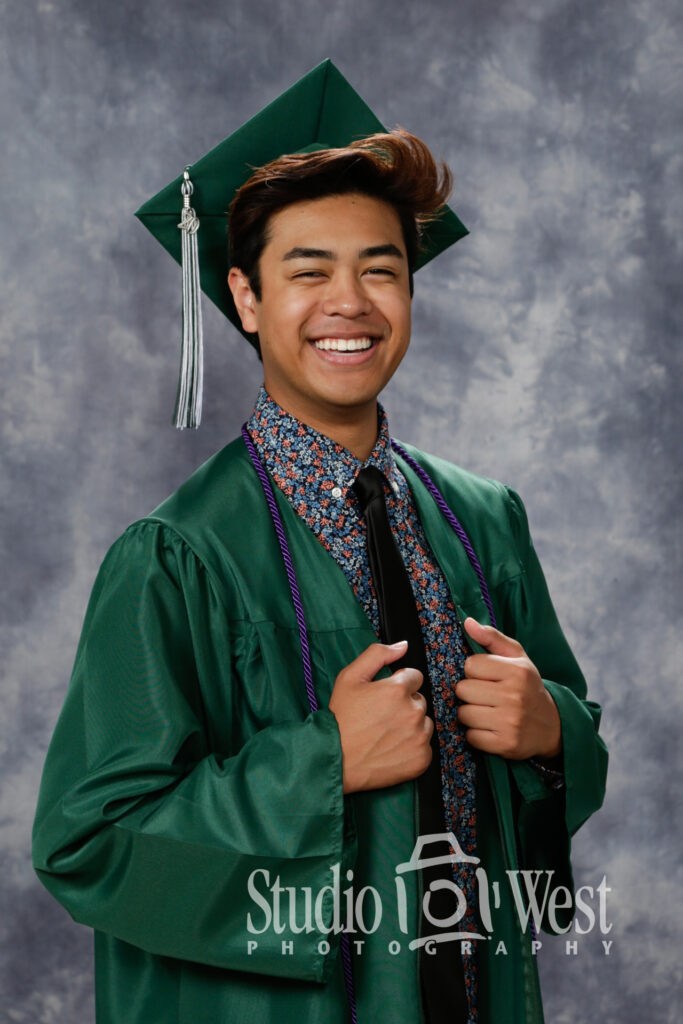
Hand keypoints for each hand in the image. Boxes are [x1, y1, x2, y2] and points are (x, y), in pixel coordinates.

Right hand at [328, 640, 433, 792]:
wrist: (335, 759)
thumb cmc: (341, 719)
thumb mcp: (350, 677)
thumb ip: (377, 654)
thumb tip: (402, 646)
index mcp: (398, 690)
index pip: (414, 677)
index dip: (397, 685)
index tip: (383, 697)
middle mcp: (413, 712)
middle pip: (419, 700)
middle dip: (405, 705)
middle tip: (381, 716)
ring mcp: (419, 737)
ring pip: (424, 723)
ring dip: (411, 725)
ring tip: (386, 733)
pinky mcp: (421, 759)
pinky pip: (425, 746)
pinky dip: (413, 747)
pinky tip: (392, 747)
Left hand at [455, 618, 561, 760]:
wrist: (552, 726)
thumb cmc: (527, 686)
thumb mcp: (517, 657)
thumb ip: (492, 637)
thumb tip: (467, 622)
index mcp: (517, 671)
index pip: (470, 665)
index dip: (474, 671)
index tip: (486, 676)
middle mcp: (514, 696)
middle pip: (463, 690)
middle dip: (469, 692)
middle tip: (485, 695)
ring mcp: (510, 722)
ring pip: (464, 714)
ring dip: (470, 714)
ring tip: (487, 711)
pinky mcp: (505, 744)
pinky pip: (471, 737)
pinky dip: (476, 734)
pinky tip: (490, 728)